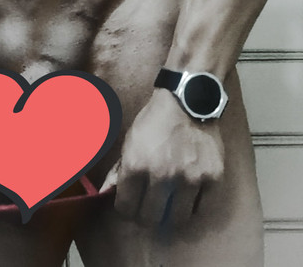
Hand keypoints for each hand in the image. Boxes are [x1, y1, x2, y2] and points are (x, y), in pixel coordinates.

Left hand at [101, 88, 224, 227]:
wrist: (188, 99)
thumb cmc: (155, 119)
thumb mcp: (130, 140)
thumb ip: (119, 169)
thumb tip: (106, 192)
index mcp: (136, 164)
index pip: (126, 208)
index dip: (126, 208)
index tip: (130, 204)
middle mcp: (162, 175)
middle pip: (150, 218)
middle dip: (146, 215)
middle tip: (149, 207)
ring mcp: (189, 178)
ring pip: (177, 219)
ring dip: (171, 215)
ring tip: (169, 203)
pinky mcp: (212, 178)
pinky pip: (201, 208)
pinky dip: (193, 205)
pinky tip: (187, 194)